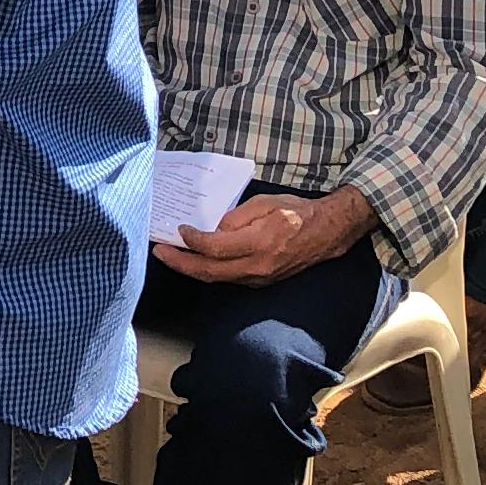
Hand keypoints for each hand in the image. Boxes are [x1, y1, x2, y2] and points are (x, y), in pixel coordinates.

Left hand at [150, 188, 363, 286]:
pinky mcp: (260, 281)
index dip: (192, 241)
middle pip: (208, 272)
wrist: (326, 233)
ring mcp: (259, 278)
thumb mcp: (265, 203)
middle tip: (159, 252)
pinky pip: (228, 278)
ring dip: (190, 269)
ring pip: (216, 278)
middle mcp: (257, 266)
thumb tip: (213, 228)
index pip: (214, 248)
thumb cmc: (297, 212)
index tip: (180, 229)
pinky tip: (195, 260)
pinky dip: (208, 270)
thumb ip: (236, 217)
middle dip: (180, 263)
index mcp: (259, 243)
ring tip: (170, 256)